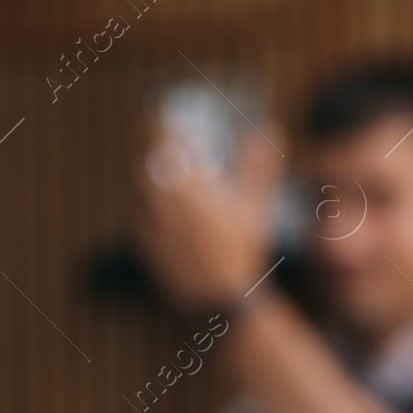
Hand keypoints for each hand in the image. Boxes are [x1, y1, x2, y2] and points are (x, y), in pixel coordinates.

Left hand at [134, 122, 282, 312]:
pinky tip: (162, 212)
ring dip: (152, 176)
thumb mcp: (256, 206)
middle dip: (156, 148)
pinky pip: (141, 217)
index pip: (164, 139)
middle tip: (164, 140)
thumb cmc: (241, 249)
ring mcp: (149, 223)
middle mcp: (160, 198)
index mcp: (186, 181)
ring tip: (164, 174)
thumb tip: (270, 131)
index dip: (164, 123)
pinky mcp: (145, 246)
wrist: (218, 298)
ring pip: (142, 189)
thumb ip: (259, 167)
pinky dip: (150, 207)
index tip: (166, 114)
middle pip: (149, 162)